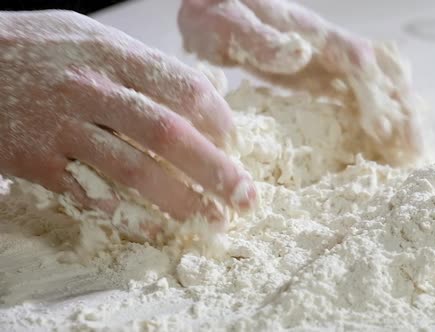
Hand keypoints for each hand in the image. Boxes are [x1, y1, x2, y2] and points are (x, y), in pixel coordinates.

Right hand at [0, 11, 255, 233]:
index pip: (185, 89)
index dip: (220, 122)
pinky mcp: (37, 161)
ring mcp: (63, 127)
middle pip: (169, 135)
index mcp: (114, 54)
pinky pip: (91, 194)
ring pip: (134, 171)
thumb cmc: (39, 48)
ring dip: (180, 201)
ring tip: (212, 219)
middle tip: (245, 196)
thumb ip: (145, 66)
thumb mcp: (94, 37)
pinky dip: (128, 216)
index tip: (234, 144)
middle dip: (215, 170)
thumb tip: (205, 96)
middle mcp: (92, 90)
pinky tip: (156, 228)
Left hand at [178, 0, 423, 164]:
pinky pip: (360, 96)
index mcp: (311, 33)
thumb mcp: (228, 25)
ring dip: (398, 117)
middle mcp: (329, 46)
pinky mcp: (322, 76)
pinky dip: (379, 119)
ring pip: (379, 85)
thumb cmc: (218, 15)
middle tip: (411, 151)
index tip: (379, 126)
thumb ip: (261, 39)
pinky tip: (387, 144)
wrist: (215, 5)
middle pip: (381, 73)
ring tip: (410, 154)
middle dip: (399, 110)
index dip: (371, 92)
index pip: (356, 59)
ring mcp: (329, 61)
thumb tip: (300, 52)